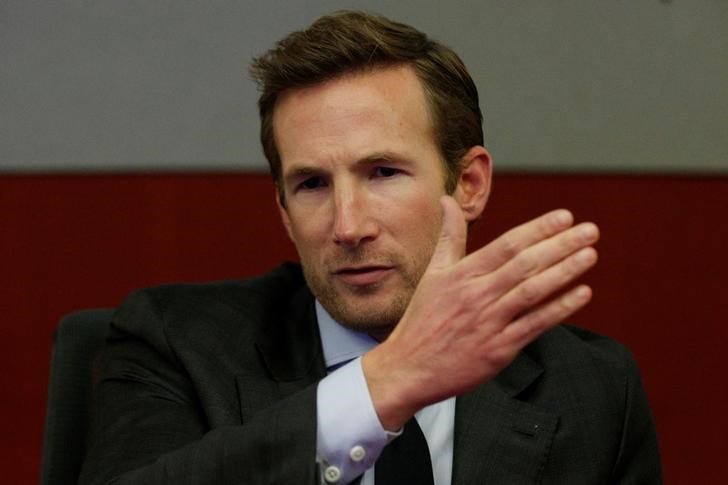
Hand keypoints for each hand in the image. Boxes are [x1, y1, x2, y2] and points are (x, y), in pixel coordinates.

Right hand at [362, 196, 598, 429]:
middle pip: (525, 264)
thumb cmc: (423, 319)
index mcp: (462, 275)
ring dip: (565, 271)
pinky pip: (535, 325)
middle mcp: (477, 295)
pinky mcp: (499, 349)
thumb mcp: (433, 273)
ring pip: (533, 292)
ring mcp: (489, 322)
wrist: (410, 367)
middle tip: (590, 231)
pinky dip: (560, 309)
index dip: (538, 229)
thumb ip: (448, 236)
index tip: (564, 217)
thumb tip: (447, 200)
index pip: (506, 245)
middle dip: (561, 245)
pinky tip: (581, 294)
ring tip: (589, 254)